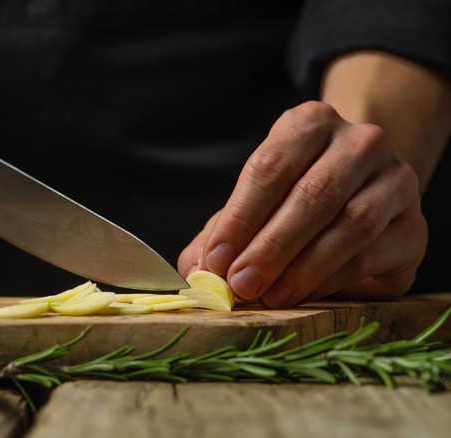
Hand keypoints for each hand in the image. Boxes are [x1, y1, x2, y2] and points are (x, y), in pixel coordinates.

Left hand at [178, 101, 426, 308]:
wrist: (360, 199)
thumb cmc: (290, 201)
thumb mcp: (250, 208)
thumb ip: (219, 235)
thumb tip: (197, 272)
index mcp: (310, 123)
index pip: (270, 167)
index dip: (240, 217)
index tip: (216, 259)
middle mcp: (360, 142)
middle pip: (314, 193)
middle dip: (271, 245)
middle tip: (241, 283)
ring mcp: (396, 181)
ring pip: (351, 224)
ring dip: (303, 267)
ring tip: (268, 295)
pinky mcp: (415, 227)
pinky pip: (374, 254)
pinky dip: (333, 279)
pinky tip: (302, 296)